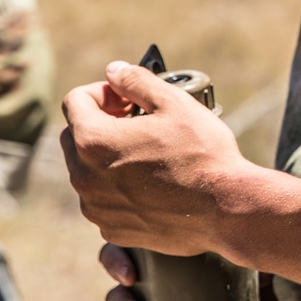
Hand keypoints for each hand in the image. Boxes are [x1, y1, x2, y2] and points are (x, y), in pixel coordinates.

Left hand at [61, 61, 255, 254]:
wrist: (226, 209)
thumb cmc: (202, 154)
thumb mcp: (173, 103)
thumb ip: (136, 81)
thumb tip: (114, 71)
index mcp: (93, 142)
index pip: (75, 101)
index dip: (103, 92)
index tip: (128, 99)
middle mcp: (85, 179)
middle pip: (76, 136)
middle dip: (101, 121)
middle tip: (138, 121)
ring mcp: (97, 208)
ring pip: (88, 170)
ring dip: (108, 156)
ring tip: (148, 152)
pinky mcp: (113, 230)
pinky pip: (103, 200)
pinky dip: (117, 187)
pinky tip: (151, 182)